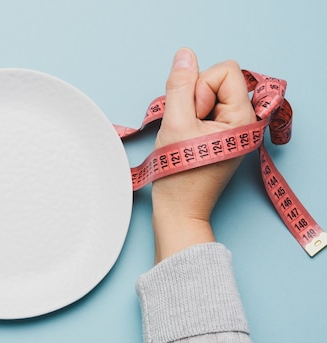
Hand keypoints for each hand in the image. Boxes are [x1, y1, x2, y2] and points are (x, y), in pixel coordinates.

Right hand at [151, 48, 255, 262]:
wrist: (179, 211)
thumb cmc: (180, 176)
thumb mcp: (175, 124)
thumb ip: (179, 86)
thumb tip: (184, 55)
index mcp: (243, 117)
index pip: (224, 71)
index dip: (201, 88)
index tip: (193, 118)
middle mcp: (244, 120)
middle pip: (216, 81)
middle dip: (194, 100)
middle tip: (188, 131)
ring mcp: (232, 128)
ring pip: (206, 95)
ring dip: (189, 111)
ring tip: (186, 138)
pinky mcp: (221, 135)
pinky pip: (203, 110)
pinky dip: (190, 119)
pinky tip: (186, 141)